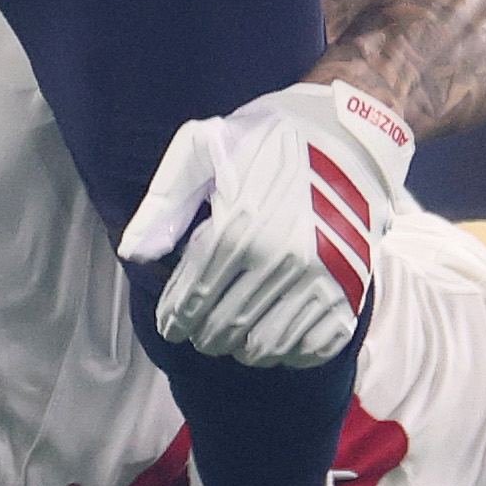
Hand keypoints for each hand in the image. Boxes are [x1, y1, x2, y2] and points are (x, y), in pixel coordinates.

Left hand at [121, 77, 415, 370]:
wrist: (350, 131)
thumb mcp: (203, 146)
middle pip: (224, 327)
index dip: (174, 319)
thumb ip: (164, 201)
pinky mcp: (351, 291)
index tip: (170, 327)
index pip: (192, 297)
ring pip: (265, 346)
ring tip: (234, 340)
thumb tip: (134, 253)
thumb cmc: (270, 138)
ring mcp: (320, 279)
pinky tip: (277, 340)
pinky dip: (288, 354)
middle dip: (203, 336)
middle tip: (199, 333)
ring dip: (242, 350)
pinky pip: (312, 347)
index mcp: (238, 227)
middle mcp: (279, 260)